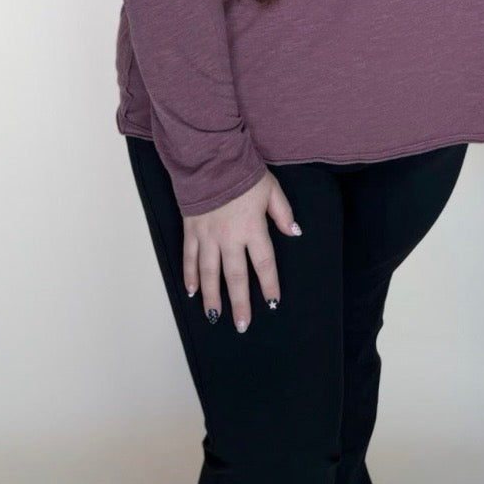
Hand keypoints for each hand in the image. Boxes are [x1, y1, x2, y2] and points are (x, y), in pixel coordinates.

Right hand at [183, 172, 300, 331]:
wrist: (211, 159)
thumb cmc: (243, 173)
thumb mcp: (271, 189)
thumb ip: (283, 213)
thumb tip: (294, 233)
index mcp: (252, 228)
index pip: (264, 263)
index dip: (269, 285)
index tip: (272, 303)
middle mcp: (229, 237)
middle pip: (235, 277)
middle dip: (239, 303)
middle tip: (242, 325)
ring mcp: (207, 236)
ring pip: (209, 273)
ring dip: (212, 297)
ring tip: (215, 316)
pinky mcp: (191, 230)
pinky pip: (189, 258)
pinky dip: (189, 276)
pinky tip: (192, 292)